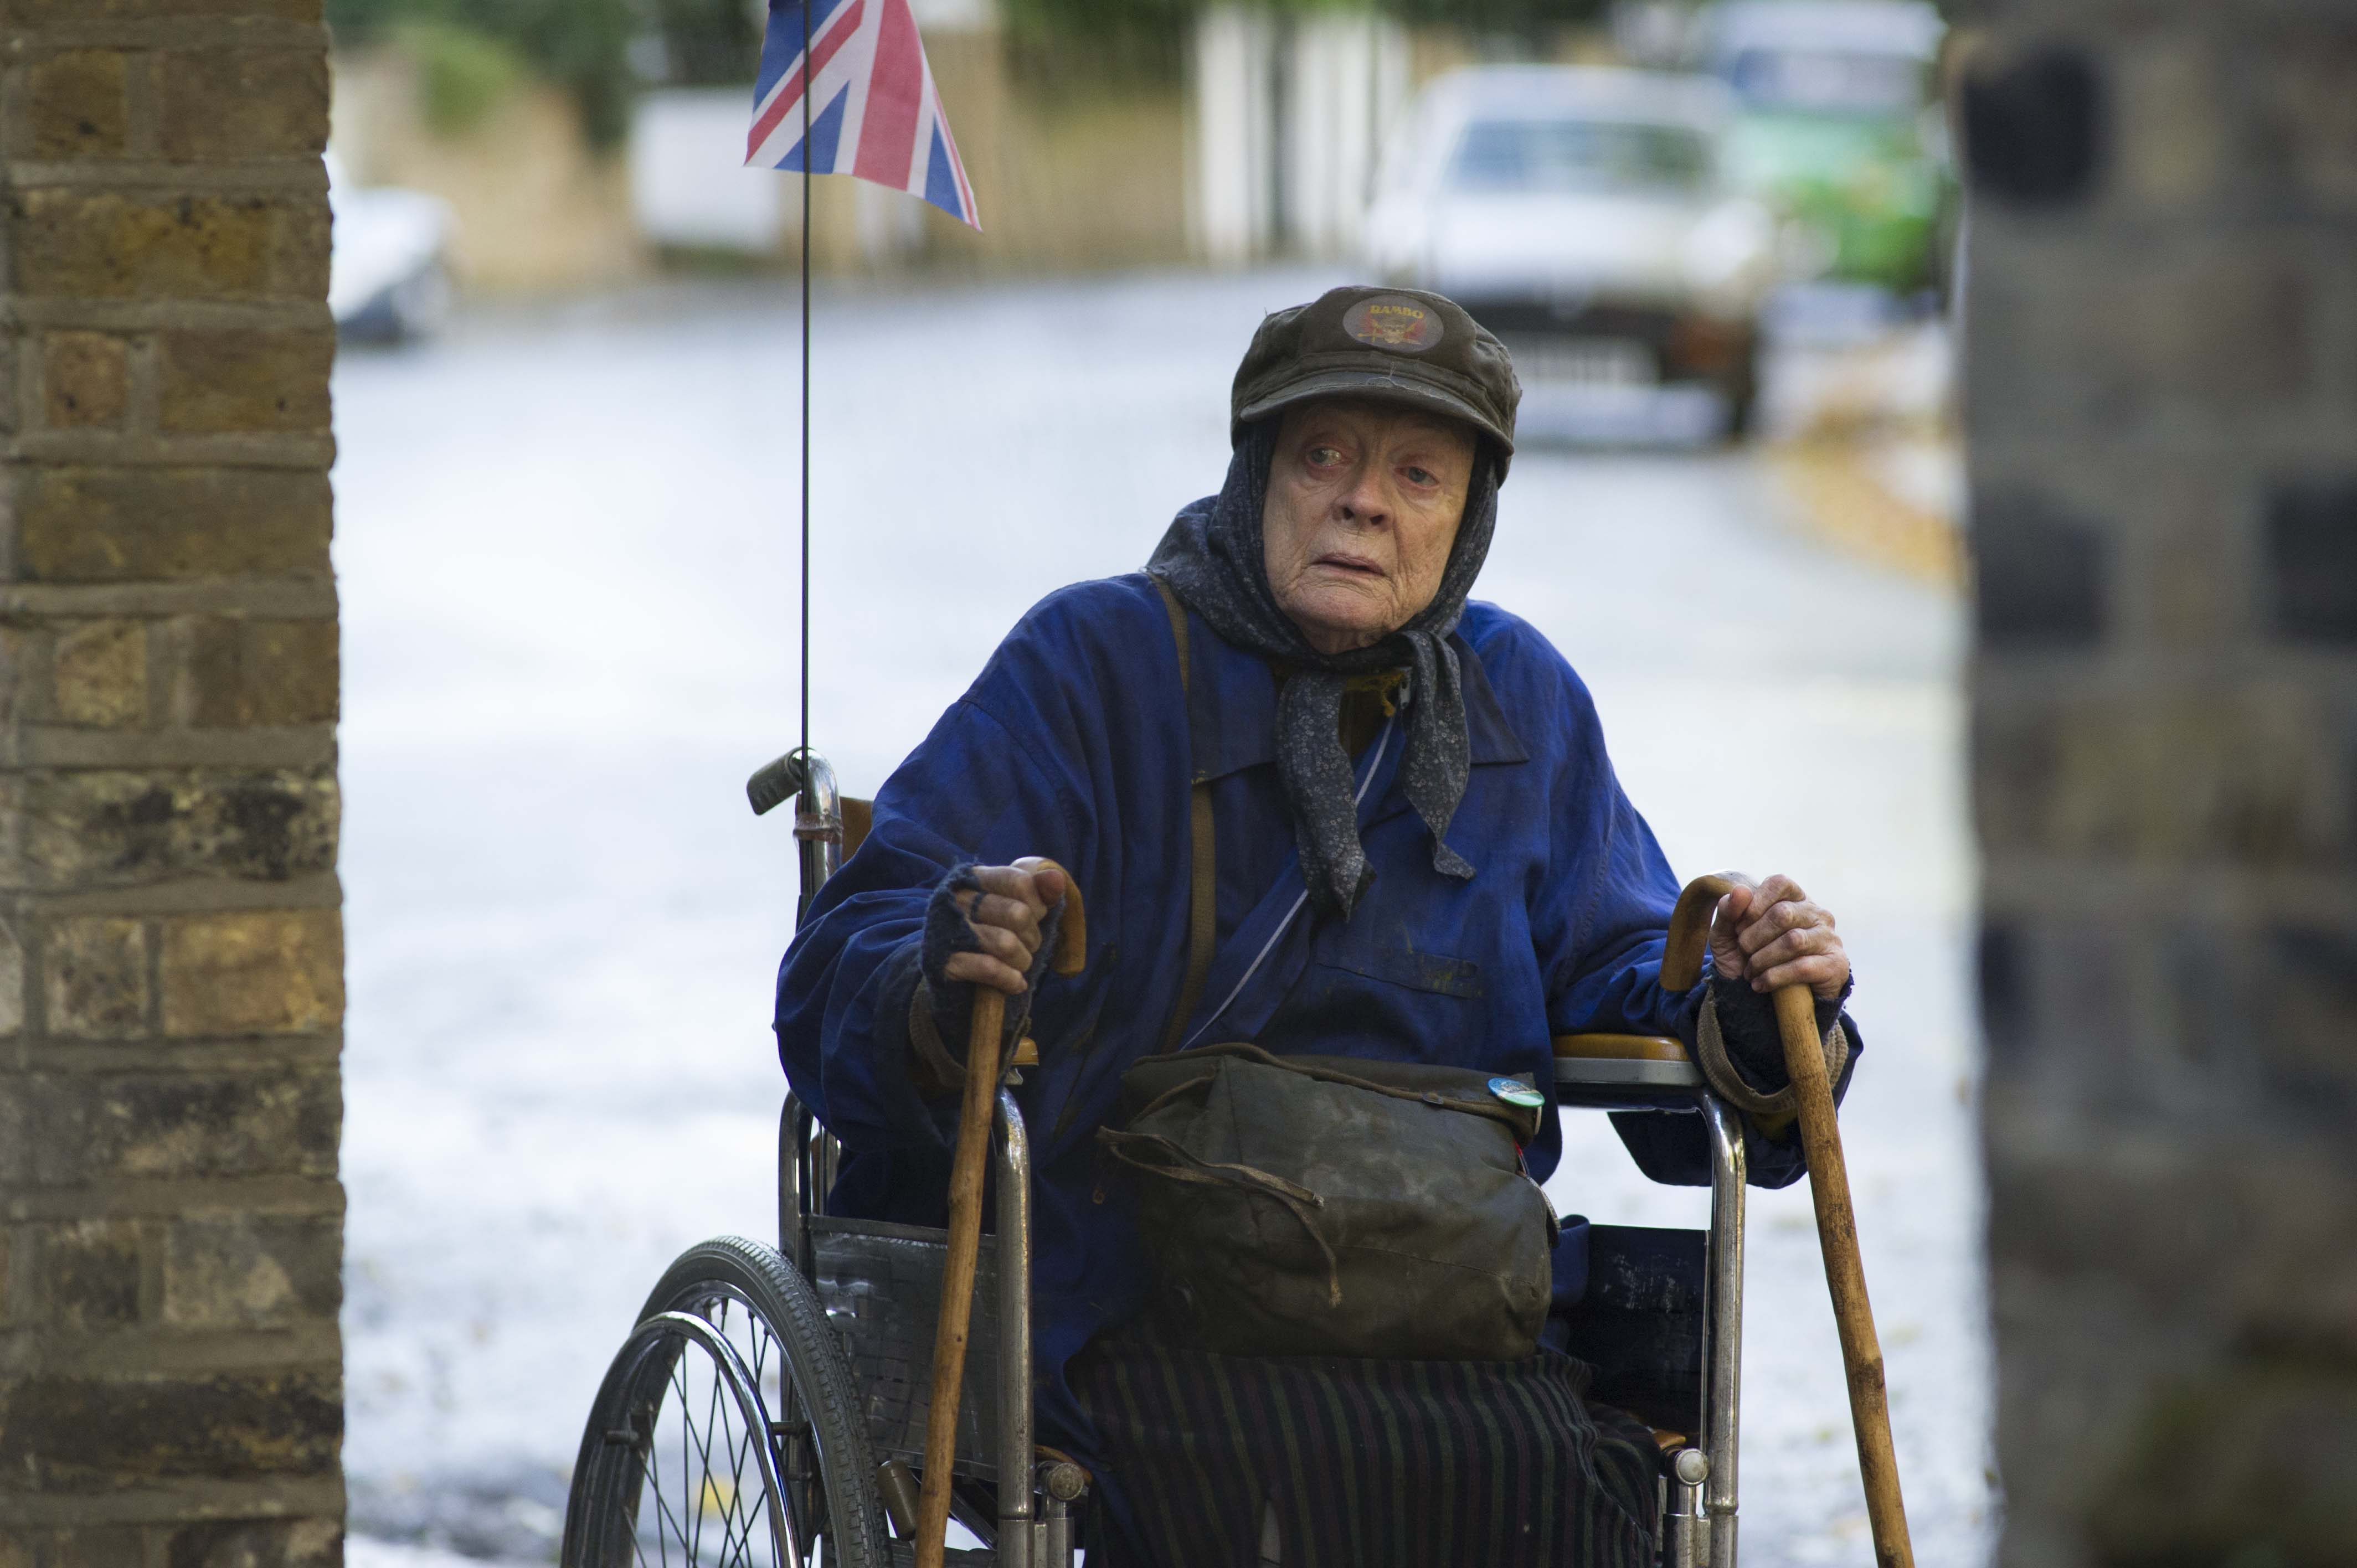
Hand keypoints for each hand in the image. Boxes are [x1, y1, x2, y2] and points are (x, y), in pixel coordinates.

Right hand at [942, 858, 1068, 996]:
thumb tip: (1057, 878)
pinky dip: (1010, 979)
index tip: (1036, 916)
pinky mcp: (944, 961)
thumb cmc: (988, 928)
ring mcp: (947, 929)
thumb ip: (1037, 889)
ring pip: (1006, 943)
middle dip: (1032, 937)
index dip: (1038, 905)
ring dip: (1022, 960)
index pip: (1020, 882)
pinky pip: (989, 968)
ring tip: (1019, 964)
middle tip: (1027, 945)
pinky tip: (1015, 983)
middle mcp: (958, 899)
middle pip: (1017, 914)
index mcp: (975, 878)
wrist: (946, 964)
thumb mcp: (1011, 903)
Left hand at [1709, 873, 1848, 1001]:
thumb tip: (1740, 890)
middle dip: (1754, 936)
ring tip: (1750, 971)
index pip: (1779, 883)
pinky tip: (1761, 984)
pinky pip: (1802, 966)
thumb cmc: (1749, 957)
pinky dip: (1774, 977)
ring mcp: (1829, 938)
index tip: (1739, 927)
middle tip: (1743, 952)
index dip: (1755, 903)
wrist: (1767, 1000)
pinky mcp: (1835, 964)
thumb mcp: (1728, 934)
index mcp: (1794, 898)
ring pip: (1793, 940)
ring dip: (1762, 959)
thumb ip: (1728, 910)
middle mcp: (1816, 913)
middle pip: (1783, 913)